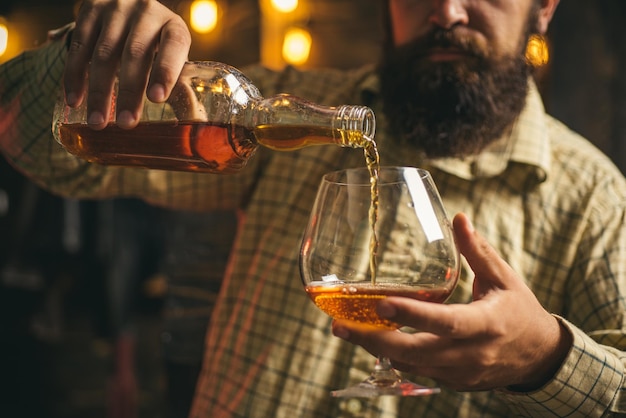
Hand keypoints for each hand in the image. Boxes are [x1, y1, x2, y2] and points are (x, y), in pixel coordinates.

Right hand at [64, 0, 191, 129]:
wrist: (127, 9)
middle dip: (129, 92)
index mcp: (173, 26)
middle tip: (126, 124)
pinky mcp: (89, 10)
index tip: (157, 98)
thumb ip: (181, 86)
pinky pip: (78, 47)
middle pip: (135, 53)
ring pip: (103, 53)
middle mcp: (146, 12)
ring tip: (97, 122)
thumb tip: (193, 121)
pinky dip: (74, 76)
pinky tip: (74, 101)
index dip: (165, 71)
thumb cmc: (156, 45)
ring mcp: (115, 9)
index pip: (173, 45)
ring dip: (99, 91)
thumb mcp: (171, 59)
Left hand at [332, 212, 572, 390]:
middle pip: (416, 352)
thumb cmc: (519, 311)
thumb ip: (478, 251)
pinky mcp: (454, 383)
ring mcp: (461, 374)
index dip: (413, 315)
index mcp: (487, 324)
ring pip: (411, 366)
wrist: (539, 357)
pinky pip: (417, 372)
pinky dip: (393, 358)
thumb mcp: (504, 278)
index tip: (381, 303)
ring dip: (377, 349)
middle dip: (375, 340)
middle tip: (340, 326)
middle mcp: (471, 354)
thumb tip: (458, 218)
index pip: (446, 322)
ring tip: (345, 329)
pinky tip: (371, 340)